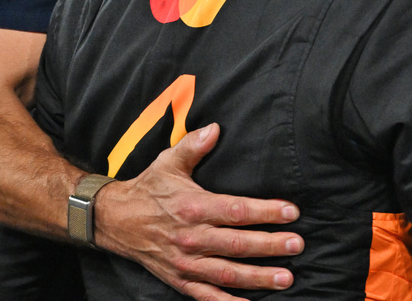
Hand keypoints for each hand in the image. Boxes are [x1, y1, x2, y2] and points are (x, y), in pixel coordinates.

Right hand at [96, 123, 302, 300]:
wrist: (114, 220)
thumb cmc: (148, 188)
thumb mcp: (169, 162)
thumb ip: (194, 145)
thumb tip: (216, 128)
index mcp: (193, 207)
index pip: (235, 210)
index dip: (265, 212)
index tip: (291, 212)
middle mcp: (190, 237)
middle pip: (236, 244)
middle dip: (270, 246)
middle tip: (297, 245)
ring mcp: (185, 263)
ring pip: (227, 274)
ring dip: (258, 278)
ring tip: (286, 278)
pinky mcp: (179, 280)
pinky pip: (206, 297)